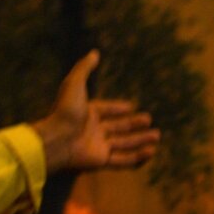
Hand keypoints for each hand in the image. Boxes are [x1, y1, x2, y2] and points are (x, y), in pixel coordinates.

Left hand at [32, 50, 159, 174]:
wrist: (57, 138)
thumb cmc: (65, 110)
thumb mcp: (74, 83)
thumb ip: (84, 68)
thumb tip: (94, 52)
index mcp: (86, 113)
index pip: (105, 110)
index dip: (117, 108)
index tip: (131, 106)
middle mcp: (92, 130)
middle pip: (117, 127)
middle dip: (133, 124)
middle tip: (149, 120)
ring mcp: (97, 146)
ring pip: (123, 143)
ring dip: (140, 140)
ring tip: (157, 136)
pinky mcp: (101, 161)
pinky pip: (122, 160)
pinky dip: (137, 157)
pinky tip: (151, 152)